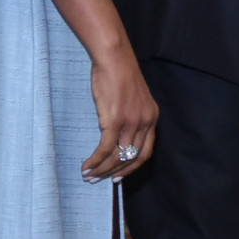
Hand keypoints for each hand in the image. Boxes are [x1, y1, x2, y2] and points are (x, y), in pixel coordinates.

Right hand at [82, 41, 159, 181]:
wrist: (114, 58)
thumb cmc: (119, 74)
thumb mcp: (134, 98)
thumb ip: (132, 117)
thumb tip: (118, 137)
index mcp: (152, 118)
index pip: (145, 152)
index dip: (131, 167)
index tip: (118, 176)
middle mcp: (145, 122)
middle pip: (131, 158)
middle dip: (114, 172)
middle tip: (99, 180)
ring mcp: (131, 122)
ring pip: (117, 156)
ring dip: (102, 169)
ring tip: (88, 175)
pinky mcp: (115, 120)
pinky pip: (105, 148)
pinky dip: (95, 160)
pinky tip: (86, 165)